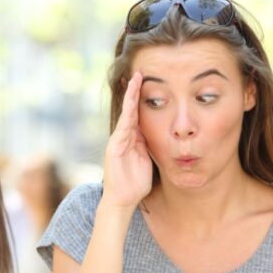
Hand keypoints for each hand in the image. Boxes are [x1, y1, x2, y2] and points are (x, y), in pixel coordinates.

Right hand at [102, 72, 152, 207]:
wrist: (122, 200)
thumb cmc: (135, 183)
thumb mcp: (147, 160)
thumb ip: (149, 146)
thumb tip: (158, 135)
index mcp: (132, 139)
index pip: (137, 114)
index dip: (141, 99)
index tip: (147, 83)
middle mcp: (123, 136)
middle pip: (130, 109)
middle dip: (134, 91)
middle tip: (139, 73)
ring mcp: (117, 141)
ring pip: (126, 114)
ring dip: (130, 97)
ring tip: (135, 80)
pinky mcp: (114, 147)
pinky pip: (123, 127)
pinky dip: (127, 114)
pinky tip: (131, 102)